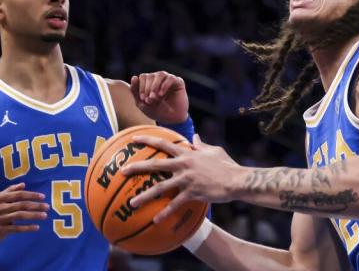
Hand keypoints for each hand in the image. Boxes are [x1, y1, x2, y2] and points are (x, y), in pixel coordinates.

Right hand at [0, 183, 47, 241]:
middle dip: (35, 205)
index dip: (31, 195)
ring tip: (44, 216)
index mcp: (1, 198)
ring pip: (19, 216)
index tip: (42, 197)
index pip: (18, 195)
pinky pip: (16, 228)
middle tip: (47, 207)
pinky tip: (36, 227)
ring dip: (33, 215)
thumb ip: (10, 191)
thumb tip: (23, 184)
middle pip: (21, 205)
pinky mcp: (0, 230)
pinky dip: (27, 228)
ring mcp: (0, 219)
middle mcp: (0, 207)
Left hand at [122, 134, 241, 221]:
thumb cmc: (226, 164)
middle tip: (122, 171)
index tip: (133, 139)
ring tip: (132, 203)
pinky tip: (156, 220)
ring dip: (145, 196)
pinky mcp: (192, 193)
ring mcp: (186, 179)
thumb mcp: (213, 150)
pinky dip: (165, 212)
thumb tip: (195, 137)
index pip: (164, 143)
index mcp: (187, 153)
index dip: (148, 139)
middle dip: (137, 167)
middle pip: (155, 164)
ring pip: (161, 188)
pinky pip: (175, 204)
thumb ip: (201, 145)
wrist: (236, 179)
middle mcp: (184, 164)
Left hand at [130, 71, 188, 124]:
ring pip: (160, 74)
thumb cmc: (156, 111)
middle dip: (148, 88)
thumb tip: (134, 77)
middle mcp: (159, 79)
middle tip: (150, 100)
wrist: (172, 120)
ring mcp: (168, 80)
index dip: (141, 87)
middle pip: (150, 76)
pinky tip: (161, 94)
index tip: (143, 99)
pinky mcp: (178, 82)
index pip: (143, 77)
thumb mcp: (142, 104)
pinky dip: (164, 85)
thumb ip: (135, 91)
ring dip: (155, 86)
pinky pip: (170, 78)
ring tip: (155, 97)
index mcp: (150, 83)